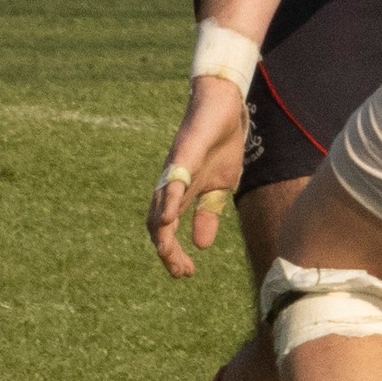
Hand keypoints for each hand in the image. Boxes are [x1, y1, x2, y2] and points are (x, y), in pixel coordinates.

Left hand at [146, 77, 248, 278]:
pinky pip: (172, 181)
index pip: (168, 231)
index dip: (172, 254)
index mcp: (180, 195)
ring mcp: (174, 170)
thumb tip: (201, 244)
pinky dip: (167, 201)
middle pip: (157, 225)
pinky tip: (168, 218)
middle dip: (166, 251)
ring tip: (166, 254)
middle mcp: (171, 185)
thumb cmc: (220, 144)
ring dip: (161, 233)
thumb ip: (208, 214)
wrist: (224, 107)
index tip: (185, 273)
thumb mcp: (220, 187)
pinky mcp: (183, 155)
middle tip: (180, 272)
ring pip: (159, 206)